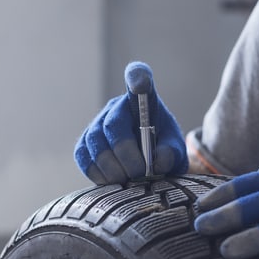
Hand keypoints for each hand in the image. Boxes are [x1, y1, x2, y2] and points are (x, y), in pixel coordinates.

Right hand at [74, 61, 187, 183]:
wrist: (150, 165)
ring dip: (111, 166)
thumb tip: (157, 162)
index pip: (139, 78)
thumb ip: (171, 153)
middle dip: (125, 153)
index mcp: (144, 101)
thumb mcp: (175, 150)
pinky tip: (113, 181)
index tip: (139, 79)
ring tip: (128, 180)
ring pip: (95, 141)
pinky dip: (98, 173)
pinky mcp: (85, 144)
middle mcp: (117, 107)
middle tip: (140, 173)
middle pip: (113, 124)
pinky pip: (83, 156)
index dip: (137, 76)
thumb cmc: (164, 150)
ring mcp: (98, 124)